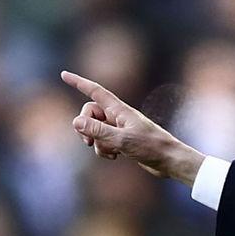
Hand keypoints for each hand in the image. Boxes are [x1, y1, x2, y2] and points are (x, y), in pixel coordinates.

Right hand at [61, 70, 204, 185]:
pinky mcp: (123, 141)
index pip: (95, 91)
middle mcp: (118, 116)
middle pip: (90, 113)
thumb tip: (75, 121)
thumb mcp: (122, 140)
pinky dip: (104, 150)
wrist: (170, 161)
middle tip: (88, 142)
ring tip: (111, 152)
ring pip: (95, 131)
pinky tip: (115, 157)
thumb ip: (98, 131)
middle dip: (85, 127)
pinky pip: (103, 142)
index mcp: (120, 110)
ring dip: (96, 143)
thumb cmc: (151, 147)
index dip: (78, 83)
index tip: (64, 74)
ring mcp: (120, 129)